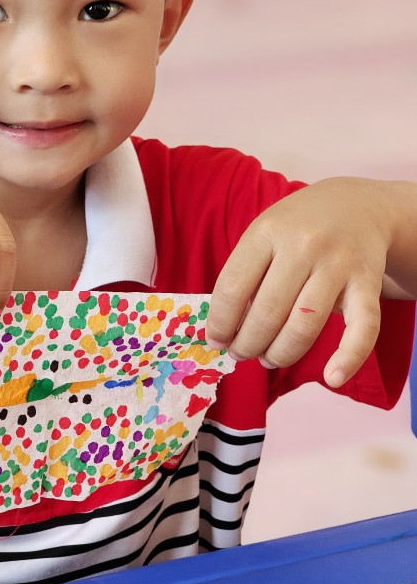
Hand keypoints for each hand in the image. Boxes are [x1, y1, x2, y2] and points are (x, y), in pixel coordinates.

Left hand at [205, 178, 392, 387]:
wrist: (356, 205)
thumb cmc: (297, 227)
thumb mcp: (264, 233)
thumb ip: (246, 273)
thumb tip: (225, 328)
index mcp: (268, 232)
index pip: (233, 287)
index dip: (220, 323)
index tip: (216, 341)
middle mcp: (303, 245)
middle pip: (267, 311)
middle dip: (248, 343)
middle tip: (242, 354)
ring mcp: (338, 264)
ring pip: (305, 325)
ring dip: (281, 352)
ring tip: (269, 358)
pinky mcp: (368, 282)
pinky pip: (363, 328)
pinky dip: (348, 358)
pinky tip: (332, 378)